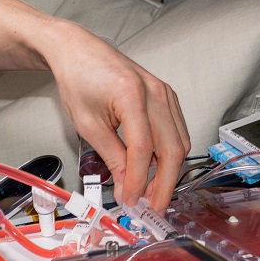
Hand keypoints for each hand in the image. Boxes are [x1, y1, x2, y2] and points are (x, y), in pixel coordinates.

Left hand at [42, 28, 189, 210]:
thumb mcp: (88, 124)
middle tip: (151, 208)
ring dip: (169, 172)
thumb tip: (127, 187)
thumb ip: (111, 156)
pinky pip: (177, 132)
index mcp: (131, 95)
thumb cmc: (79, 79)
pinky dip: (169, 155)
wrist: (80, 52)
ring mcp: (166, 93)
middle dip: (163, 184)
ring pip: (180, 143)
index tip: (132, 202)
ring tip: (151, 193)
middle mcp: (156, 93)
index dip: (139, 181)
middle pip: (172, 149)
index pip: (143, 150)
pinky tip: (155, 169)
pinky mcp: (167, 97)